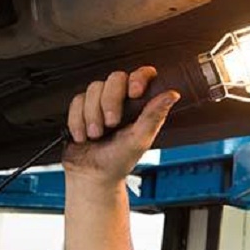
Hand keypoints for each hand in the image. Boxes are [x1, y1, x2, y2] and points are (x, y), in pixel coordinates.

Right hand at [62, 66, 179, 183]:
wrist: (91, 175)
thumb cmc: (119, 161)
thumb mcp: (140, 139)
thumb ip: (154, 115)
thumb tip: (173, 94)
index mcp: (141, 105)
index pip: (143, 75)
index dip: (138, 78)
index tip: (134, 93)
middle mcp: (122, 100)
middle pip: (115, 78)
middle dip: (109, 102)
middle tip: (111, 123)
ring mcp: (101, 102)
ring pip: (94, 88)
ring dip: (92, 114)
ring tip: (96, 135)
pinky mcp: (82, 108)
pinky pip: (77, 101)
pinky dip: (78, 120)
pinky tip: (84, 135)